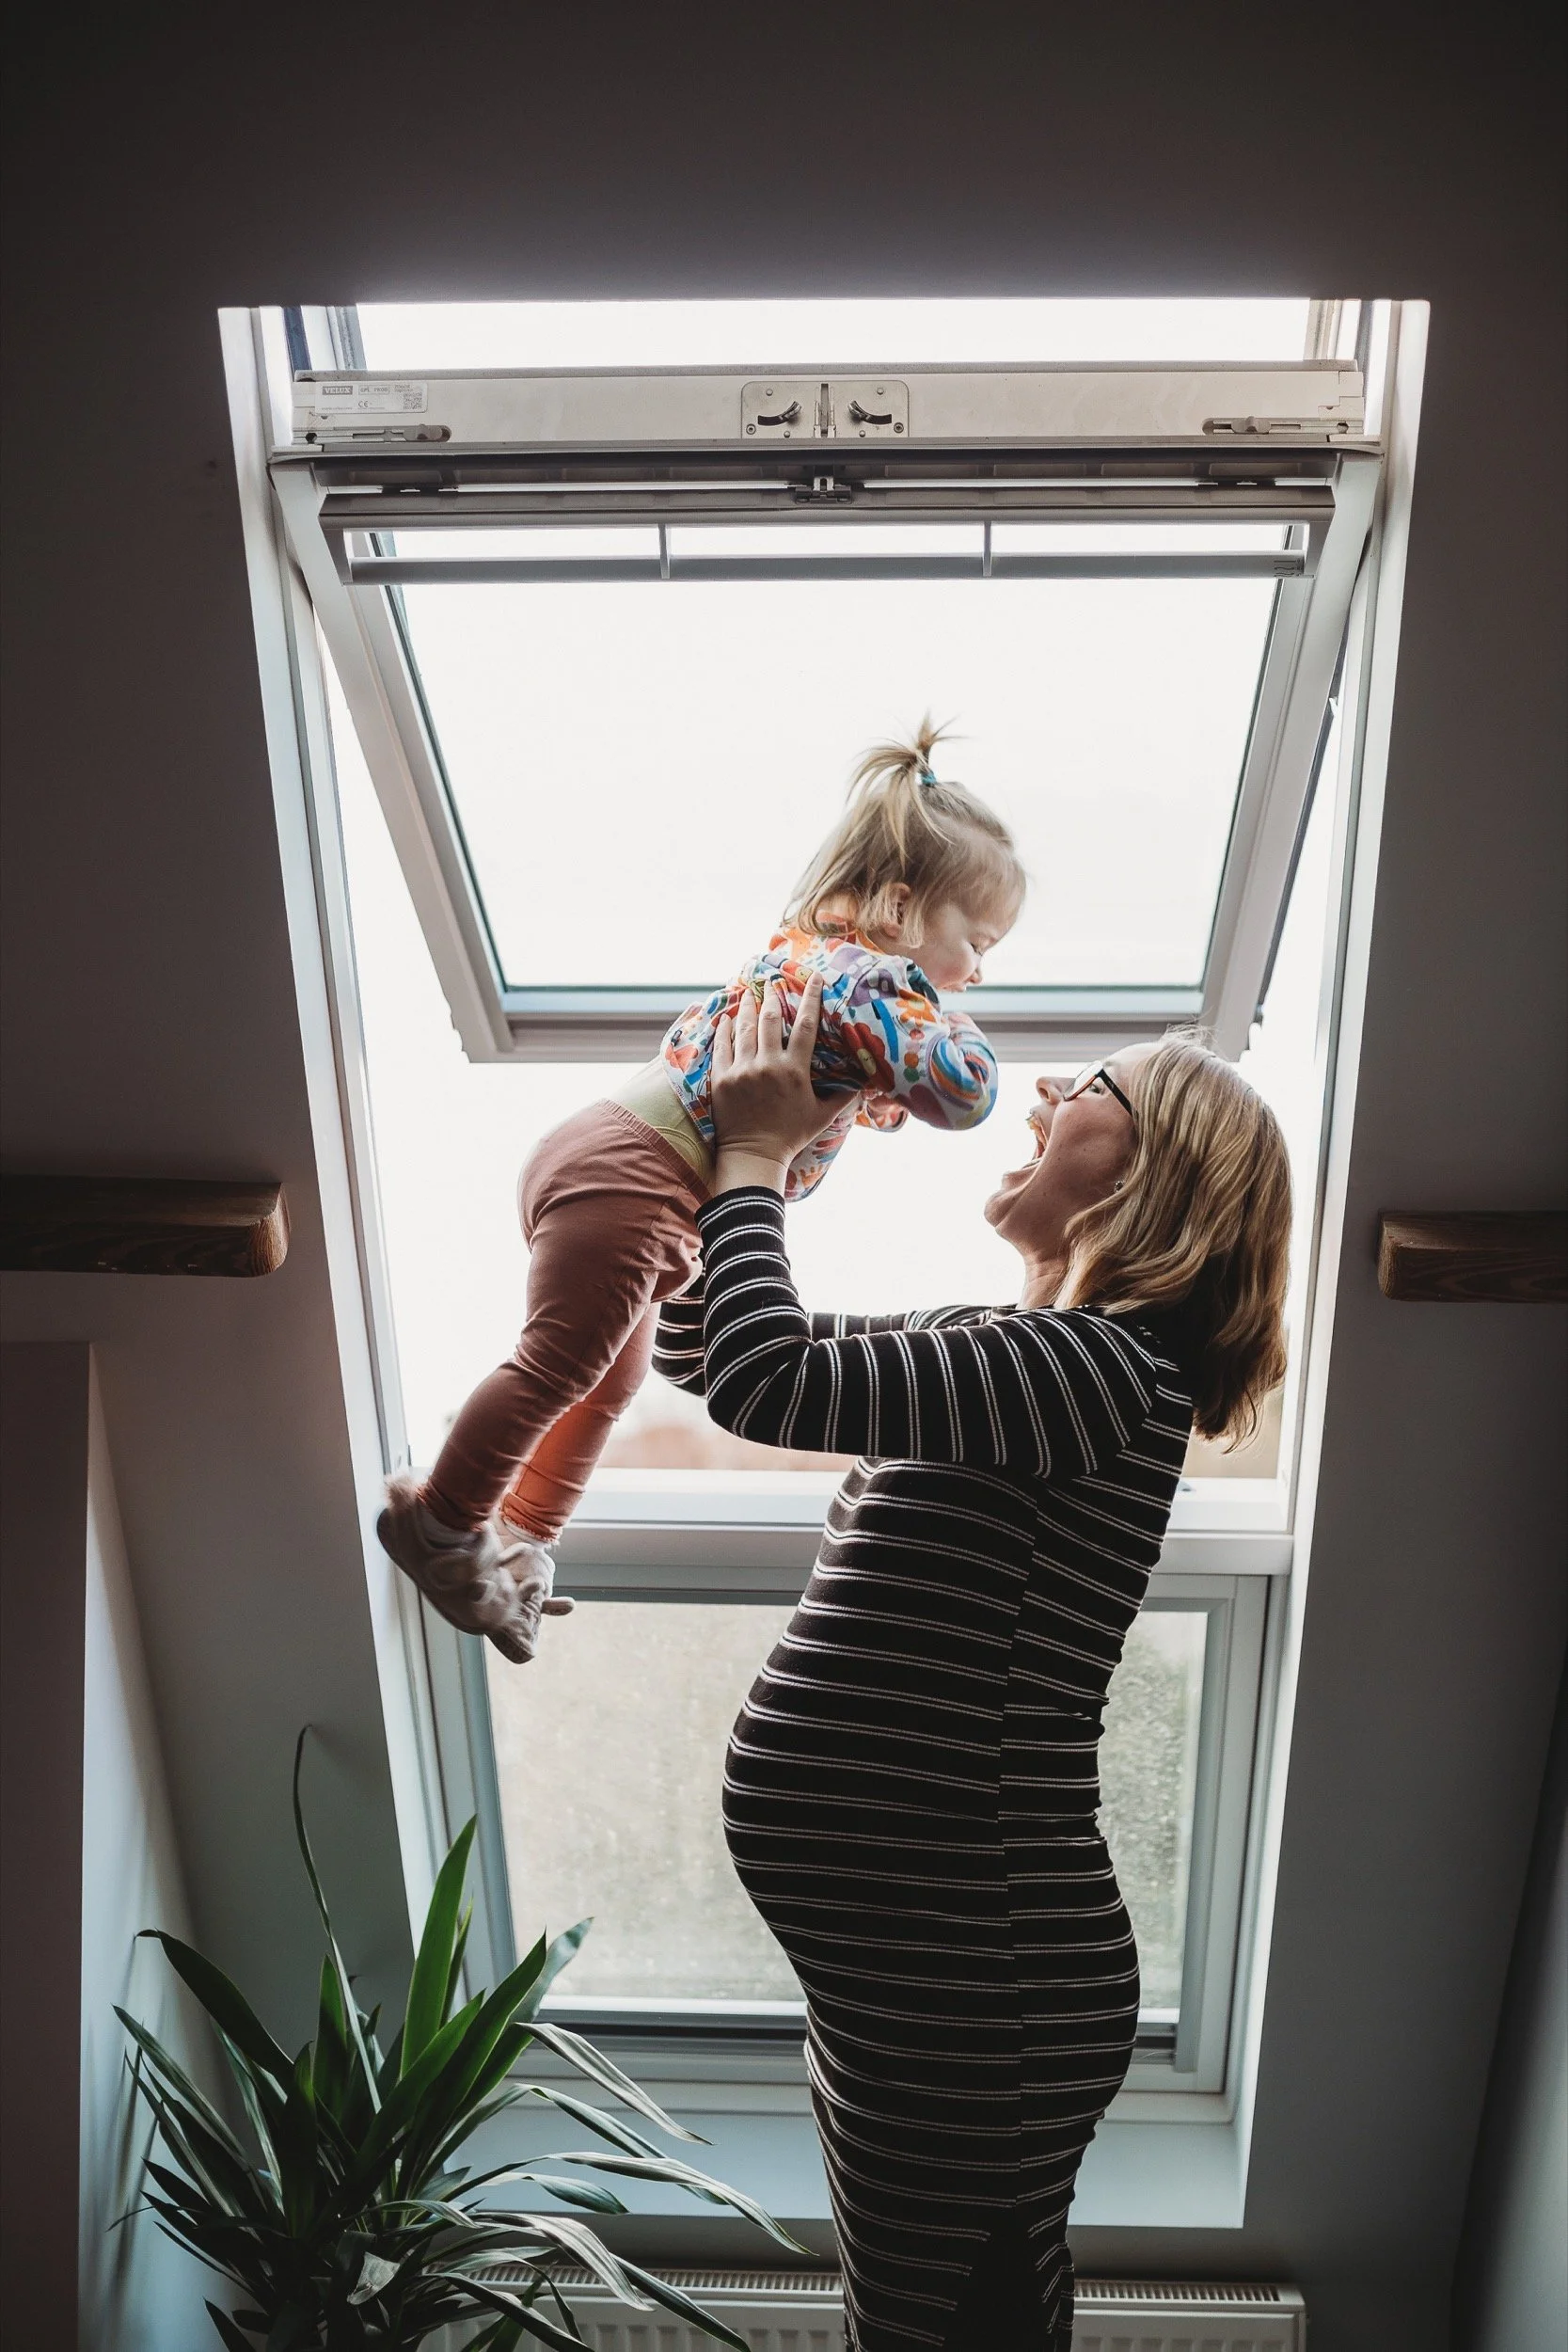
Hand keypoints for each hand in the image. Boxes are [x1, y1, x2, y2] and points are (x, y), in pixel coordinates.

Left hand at [711, 974, 853, 1194]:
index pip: (805, 1025)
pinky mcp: (722, 1079)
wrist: (754, 1155)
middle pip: (769, 1020)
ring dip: (747, 1007)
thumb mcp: (822, 1115)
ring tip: (748, 992)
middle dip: (771, 996)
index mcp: (794, 1070)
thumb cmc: (791, 1136)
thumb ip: (843, 1095)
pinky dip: (724, 1030)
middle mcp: (767, 1065)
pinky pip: (722, 1047)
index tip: (814, 977)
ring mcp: (742, 1071)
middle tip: (770, 981)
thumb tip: (866, 1081)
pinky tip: (726, 1018)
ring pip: (744, 1029)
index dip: (811, 998)